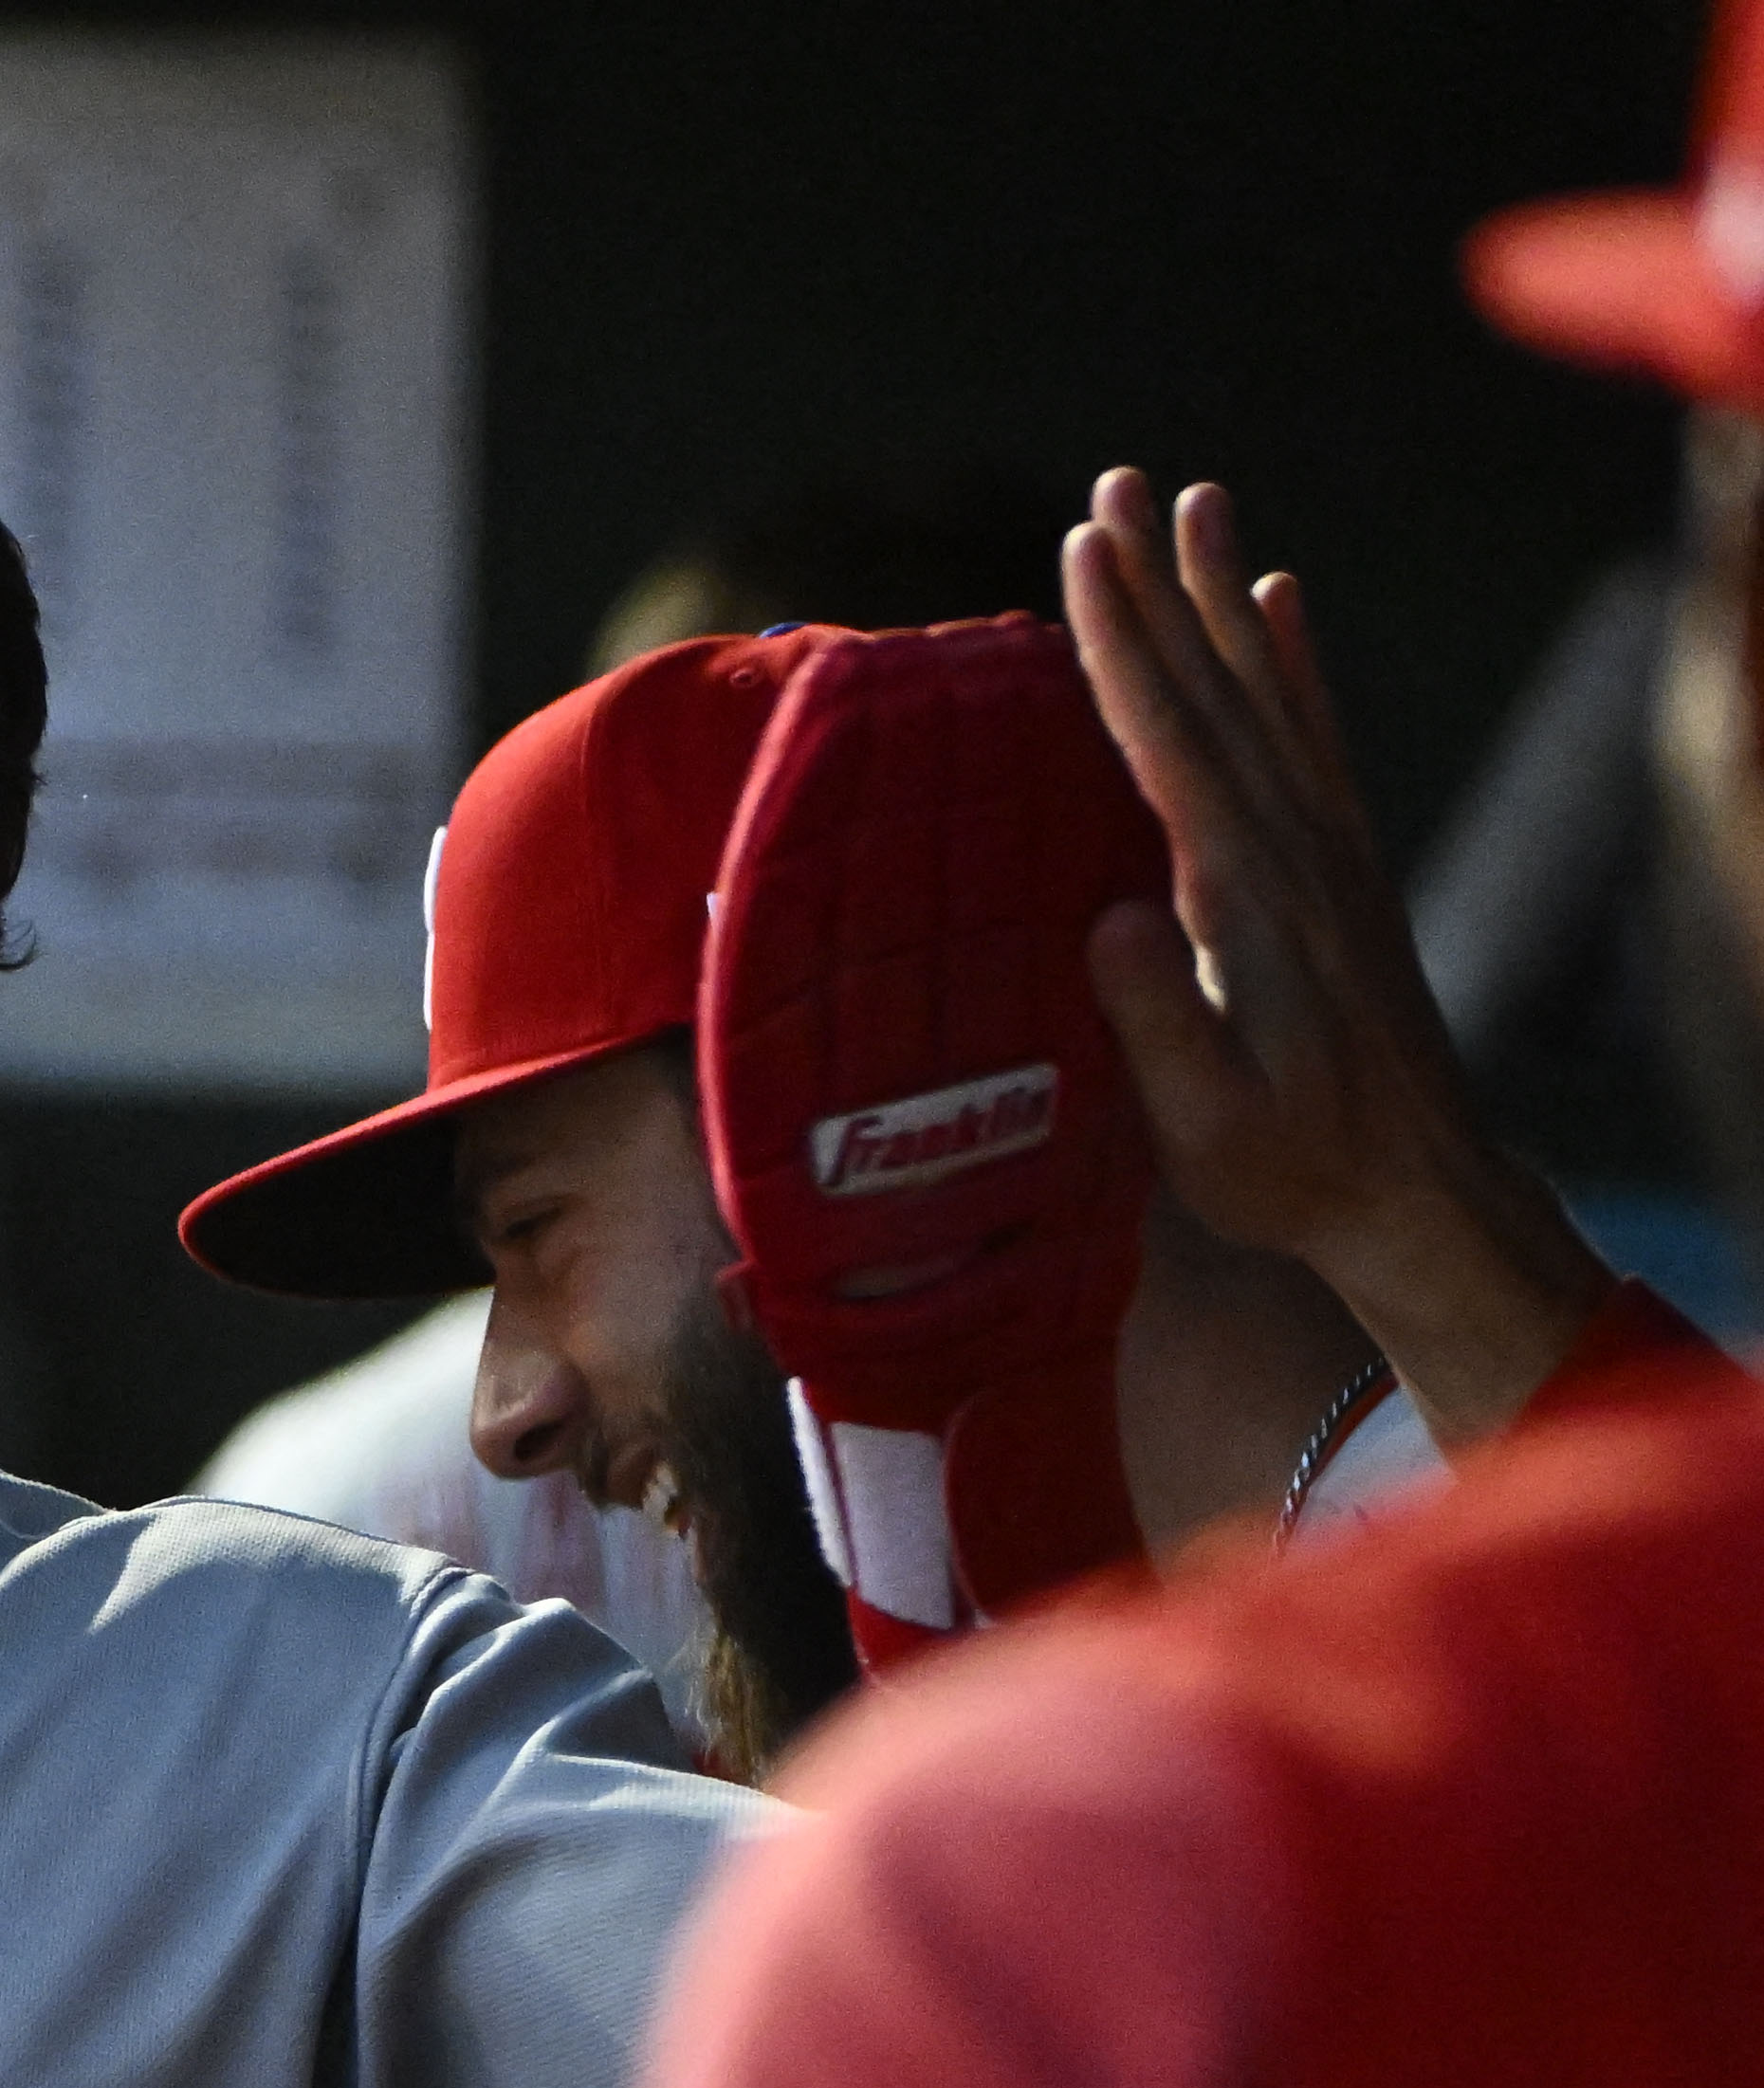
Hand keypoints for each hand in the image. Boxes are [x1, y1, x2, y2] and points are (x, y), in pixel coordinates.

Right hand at [1064, 468, 1612, 1439]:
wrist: (1417, 1190)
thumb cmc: (1289, 1171)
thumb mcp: (1205, 1125)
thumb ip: (1161, 1024)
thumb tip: (1110, 918)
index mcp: (1246, 899)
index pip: (1169, 743)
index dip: (1120, 646)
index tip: (1079, 555)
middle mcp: (1296, 850)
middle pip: (1215, 689)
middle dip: (1159, 584)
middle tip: (1116, 486)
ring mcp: (1330, 852)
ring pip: (1268, 693)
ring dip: (1225, 594)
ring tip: (1198, 501)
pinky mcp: (1345, 868)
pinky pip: (1316, 738)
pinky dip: (1296, 662)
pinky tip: (1279, 604)